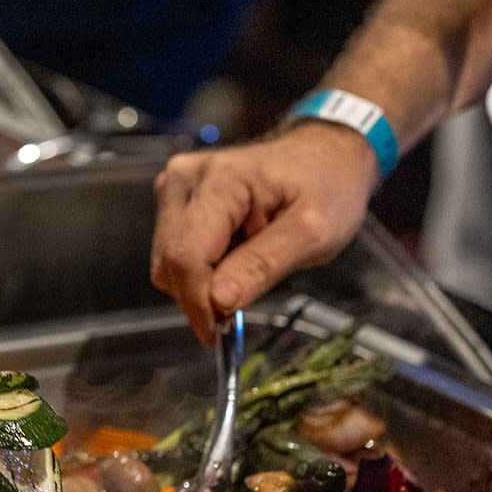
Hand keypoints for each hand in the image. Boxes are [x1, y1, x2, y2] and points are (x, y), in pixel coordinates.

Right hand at [150, 123, 379, 344]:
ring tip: (239, 281)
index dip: (197, 302)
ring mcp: (175, 186)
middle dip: (197, 297)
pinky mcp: (175, 198)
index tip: (217, 334)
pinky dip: (196, 271)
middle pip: (169, 260)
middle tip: (234, 316)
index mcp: (220, 180)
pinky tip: (228, 265)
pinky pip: (172, 250)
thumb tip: (218, 302)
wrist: (324, 156)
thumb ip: (262, 266)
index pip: (187, 255)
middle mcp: (185, 178)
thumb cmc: (325, 187)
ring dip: (196, 285)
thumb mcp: (312, 234)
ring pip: (165, 260)